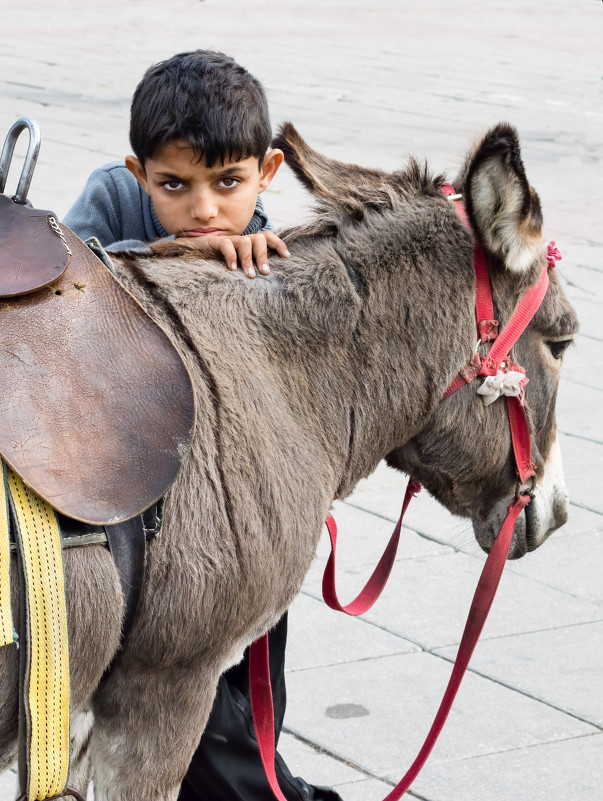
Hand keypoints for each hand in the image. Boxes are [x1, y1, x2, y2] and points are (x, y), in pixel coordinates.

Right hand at [174, 231, 289, 277]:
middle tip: (265, 272)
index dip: (278, 244)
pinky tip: (232, 269)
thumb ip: (251, 269)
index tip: (286, 256)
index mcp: (249, 244)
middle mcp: (241, 239)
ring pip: (245, 242)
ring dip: (248, 259)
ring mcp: (229, 240)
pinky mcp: (215, 242)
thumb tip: (268, 283)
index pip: (267, 236)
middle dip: (263, 256)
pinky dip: (231, 256)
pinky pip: (226, 245)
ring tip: (249, 275)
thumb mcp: (239, 268)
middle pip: (259, 239)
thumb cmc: (219, 264)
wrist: (193, 253)